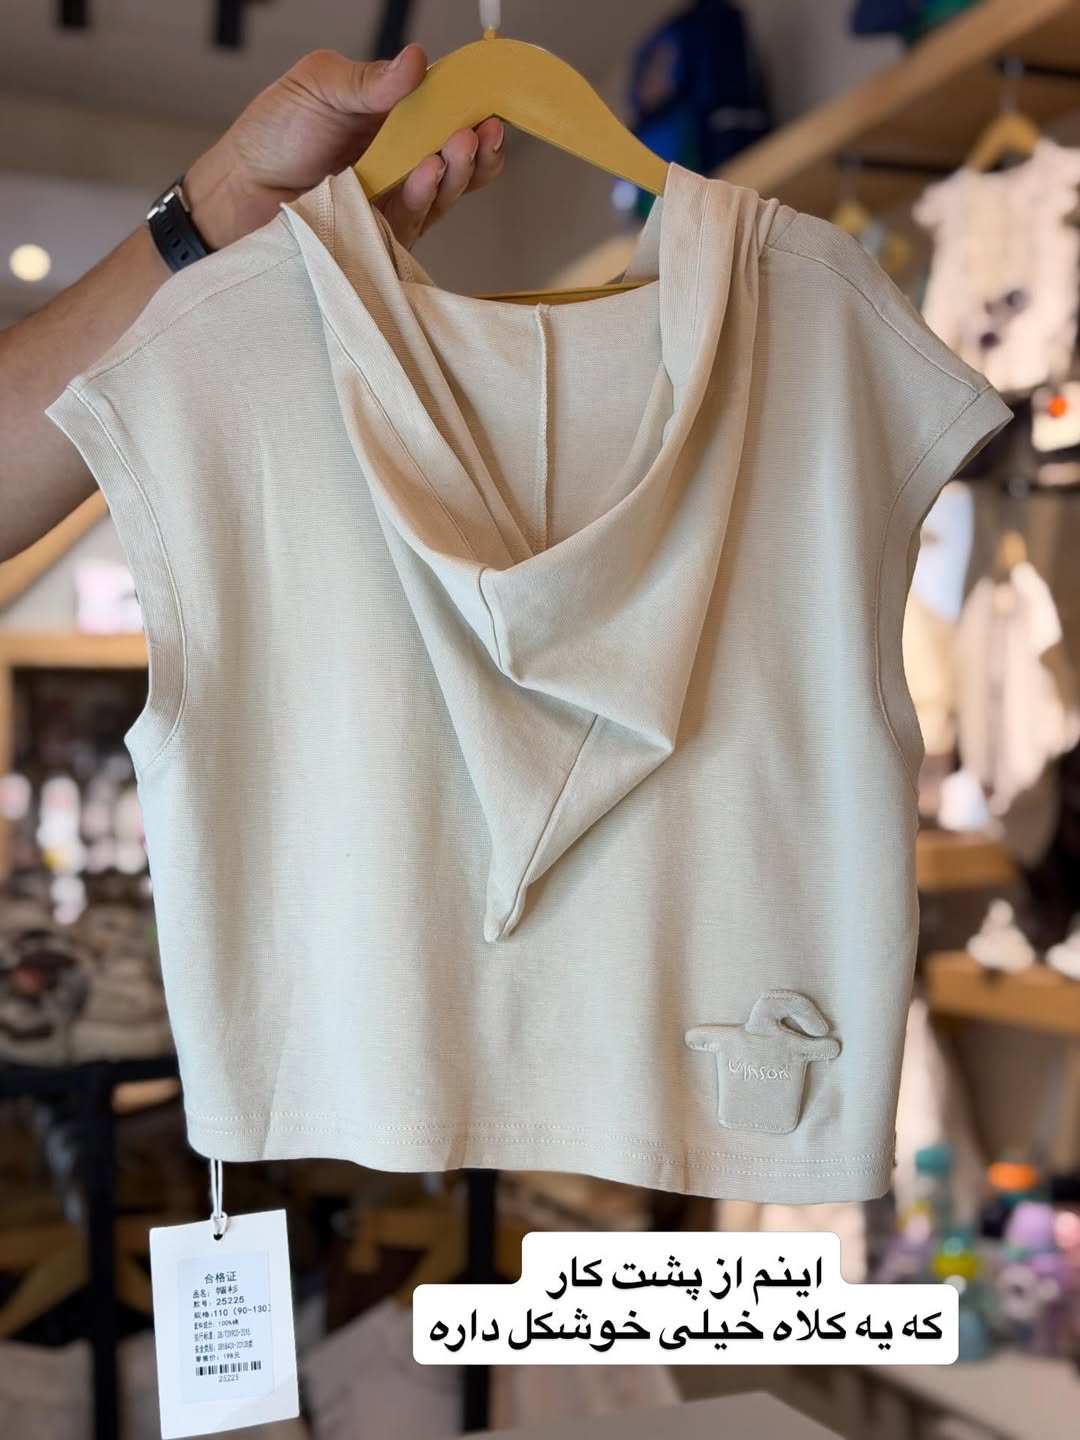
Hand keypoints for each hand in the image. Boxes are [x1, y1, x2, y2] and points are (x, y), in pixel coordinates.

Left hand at [183, 45, 504, 253]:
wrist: (235, 193)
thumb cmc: (272, 137)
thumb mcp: (319, 87)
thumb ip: (370, 81)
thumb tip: (417, 59)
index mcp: (391, 121)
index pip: (447, 116)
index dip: (474, 112)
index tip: (489, 107)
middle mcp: (399, 163)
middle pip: (457, 162)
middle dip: (475, 149)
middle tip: (476, 133)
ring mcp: (391, 203)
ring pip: (442, 195)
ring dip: (455, 173)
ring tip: (455, 150)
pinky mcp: (379, 238)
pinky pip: (411, 221)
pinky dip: (422, 197)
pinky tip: (426, 176)